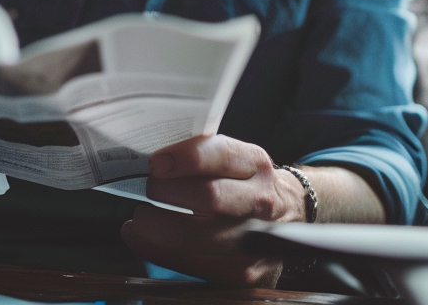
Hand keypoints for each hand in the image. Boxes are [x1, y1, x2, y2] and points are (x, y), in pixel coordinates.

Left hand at [121, 135, 305, 286]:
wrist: (286, 216)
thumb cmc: (243, 183)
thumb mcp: (234, 159)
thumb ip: (199, 156)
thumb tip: (150, 161)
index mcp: (255, 164)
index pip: (222, 155)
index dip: (186, 158)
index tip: (157, 163)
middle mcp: (260, 201)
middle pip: (209, 197)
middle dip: (166, 192)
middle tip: (146, 189)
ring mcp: (255, 240)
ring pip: (197, 238)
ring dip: (156, 228)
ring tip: (140, 218)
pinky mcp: (242, 271)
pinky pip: (191, 264)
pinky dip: (156, 250)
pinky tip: (143, 238)